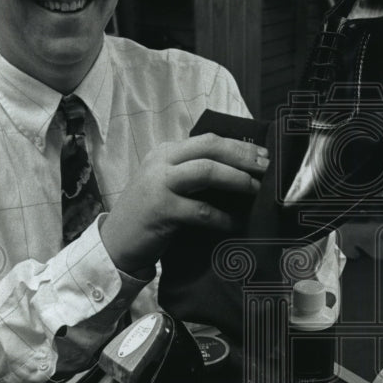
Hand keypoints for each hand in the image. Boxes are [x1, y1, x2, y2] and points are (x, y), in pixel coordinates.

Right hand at [100, 133, 268, 273]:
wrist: (115, 243)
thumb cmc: (148, 216)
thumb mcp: (166, 184)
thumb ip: (191, 173)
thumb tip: (239, 171)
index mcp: (165, 152)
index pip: (208, 140)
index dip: (239, 145)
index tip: (262, 155)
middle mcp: (161, 162)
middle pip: (211, 148)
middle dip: (244, 156)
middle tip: (267, 168)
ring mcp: (160, 185)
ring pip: (207, 171)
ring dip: (237, 179)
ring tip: (256, 190)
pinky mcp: (161, 211)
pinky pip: (201, 211)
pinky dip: (223, 218)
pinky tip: (236, 223)